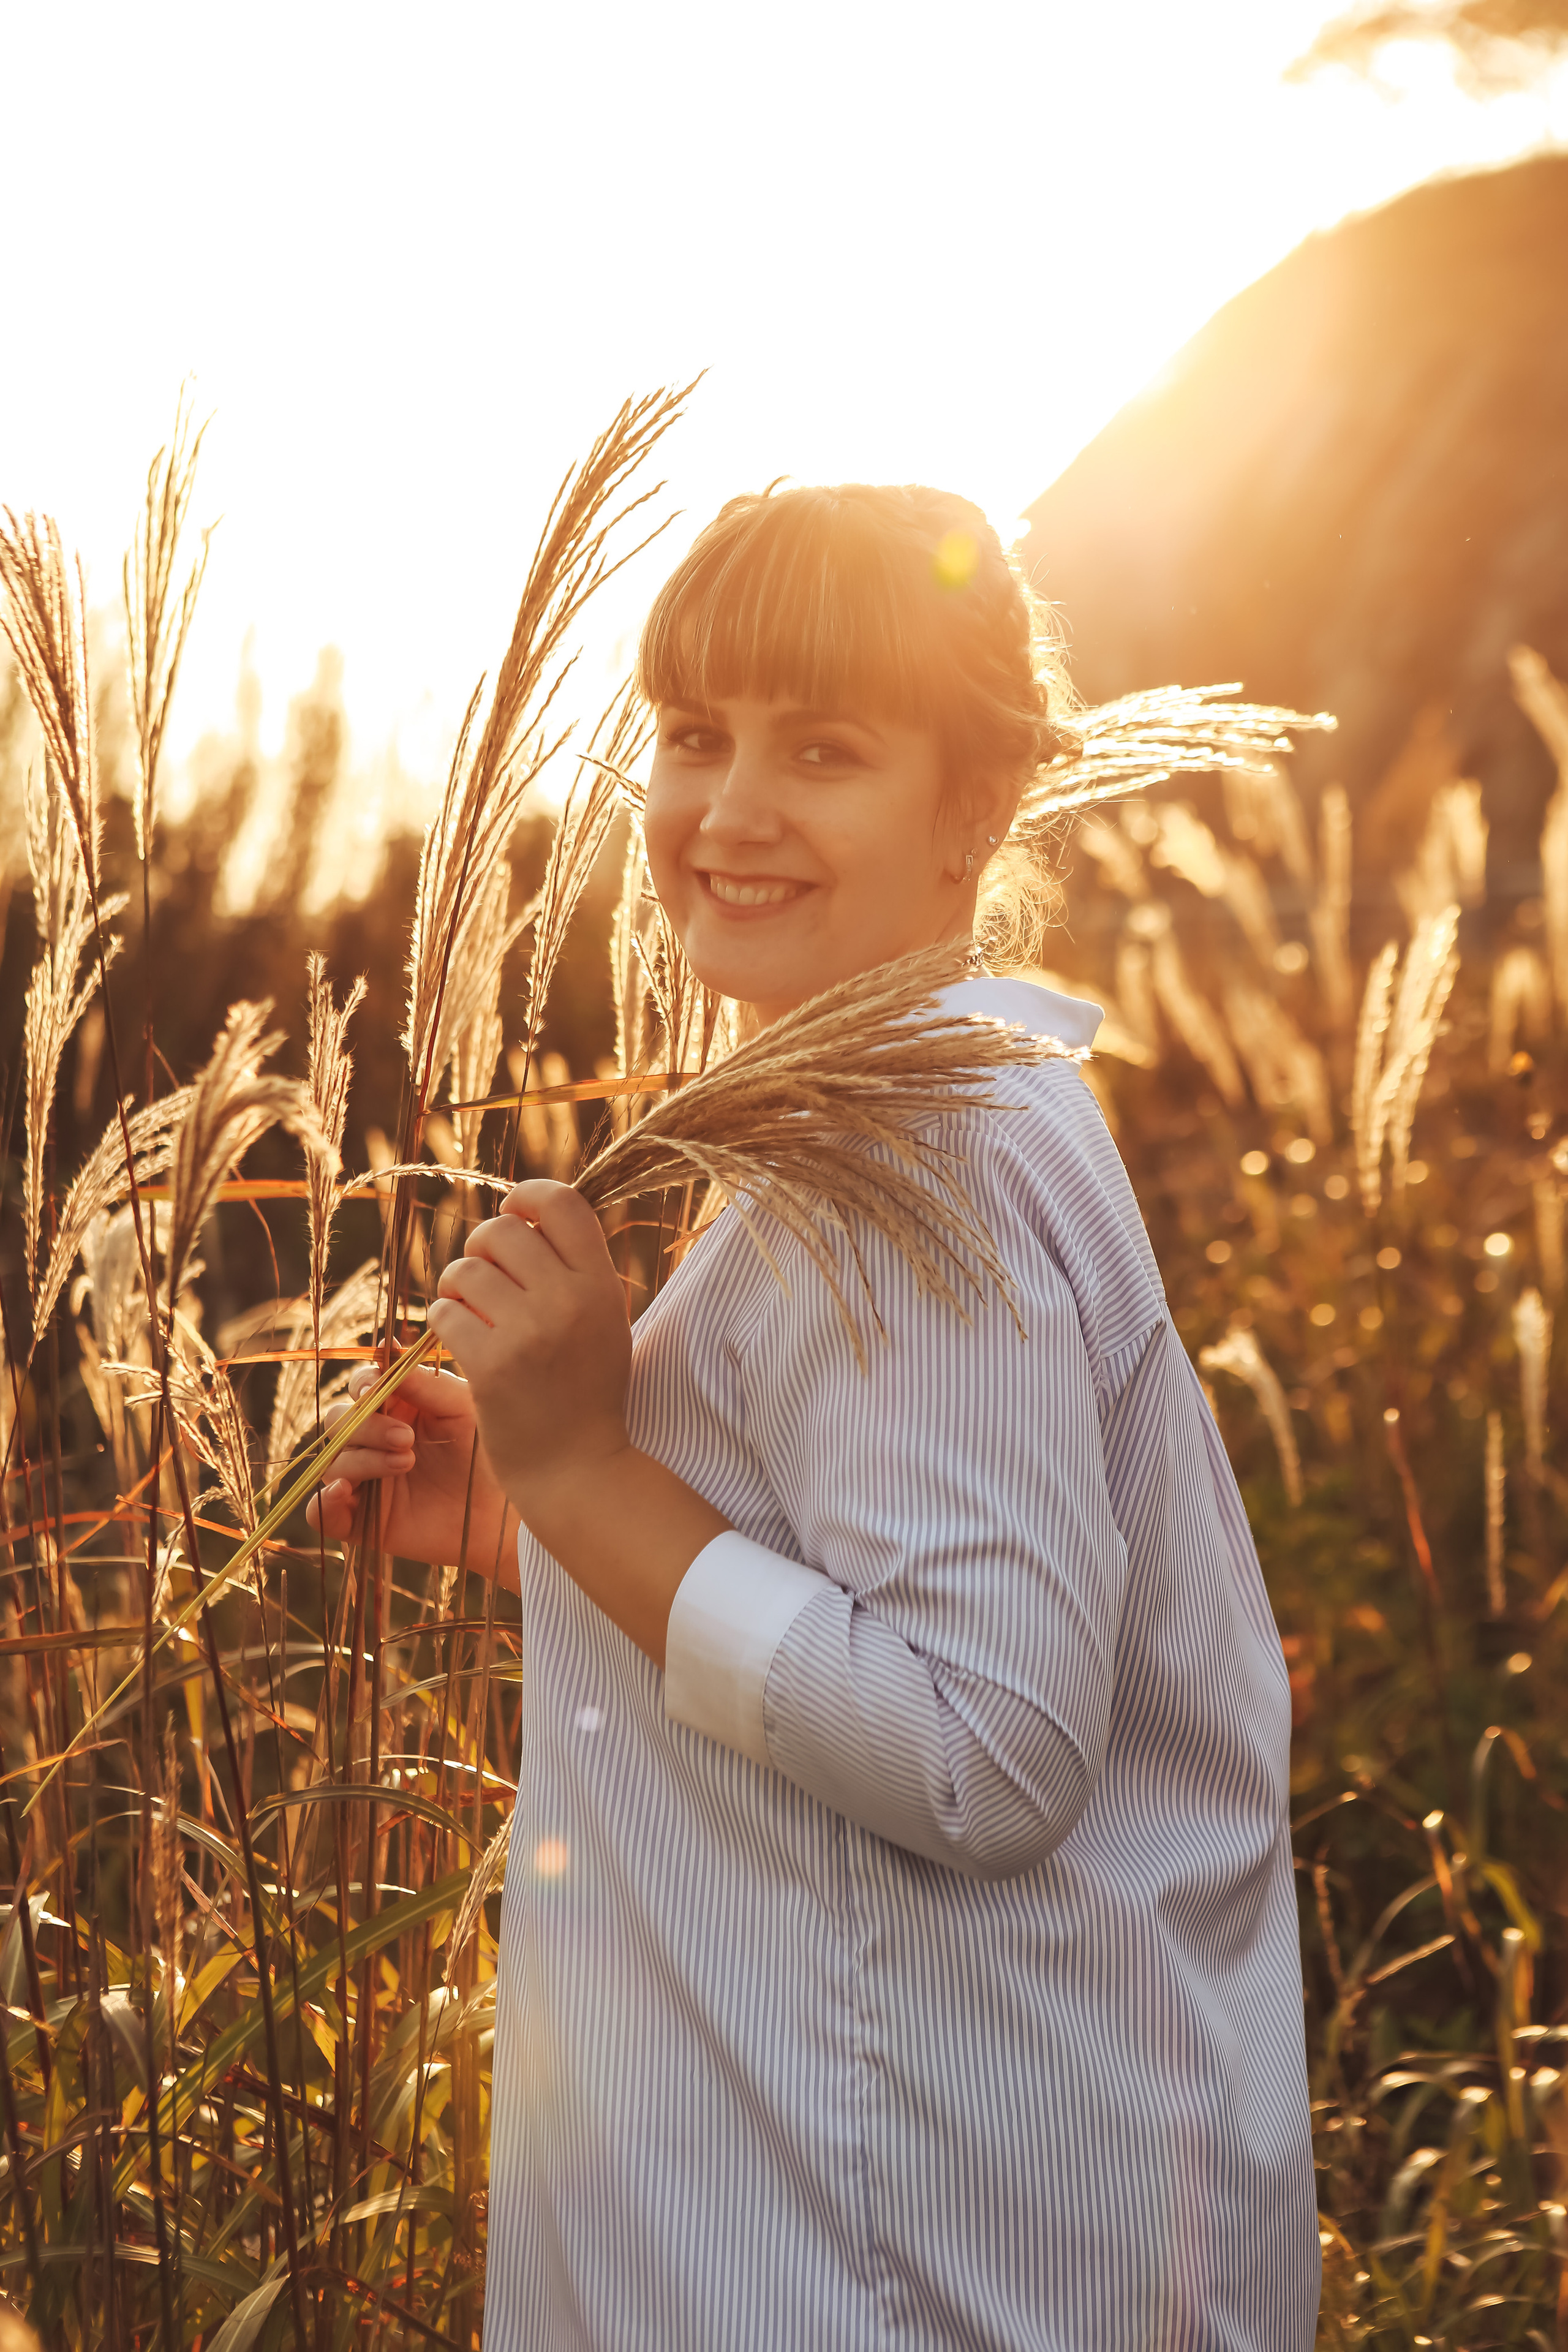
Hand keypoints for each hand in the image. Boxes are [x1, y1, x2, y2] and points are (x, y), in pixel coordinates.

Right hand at [305, 1359, 515, 1572]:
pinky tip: (345, 1493)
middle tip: (407, 1439)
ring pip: (332, 1462)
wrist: (498, 1511)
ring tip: (407, 1463)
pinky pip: (320, 1511)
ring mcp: (363, 1480)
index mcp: (395, 1408)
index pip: (360, 1387)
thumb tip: (387, 1349)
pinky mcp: (359, 1519)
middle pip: (337, 1421)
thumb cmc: (485, 1453)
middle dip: (366, 1426)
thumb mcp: (463, 1408)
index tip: (373, 1389)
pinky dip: (323, 1502)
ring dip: (364, 1460)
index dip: (361, 1384)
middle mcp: (372, 1441)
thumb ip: (426, 1382)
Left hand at [428, 1179, 727, 1665]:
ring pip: (464, 1271)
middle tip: (484, 1276)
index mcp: (601, 1284)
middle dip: (481, 1247)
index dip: (525, 1197)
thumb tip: (521, 1211)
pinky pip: (444, 1314)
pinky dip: (445, 1322)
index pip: (560, 1201)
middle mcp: (568, 1301)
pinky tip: (462, 1341)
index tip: (511, 1212)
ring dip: (457, 1288)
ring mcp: (528, 1334)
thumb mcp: (601, 1320)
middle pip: (501, 1230)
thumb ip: (573, 1267)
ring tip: (472, 1313)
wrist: (576, 1468)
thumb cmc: (585, 1389)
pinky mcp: (490, 1366)